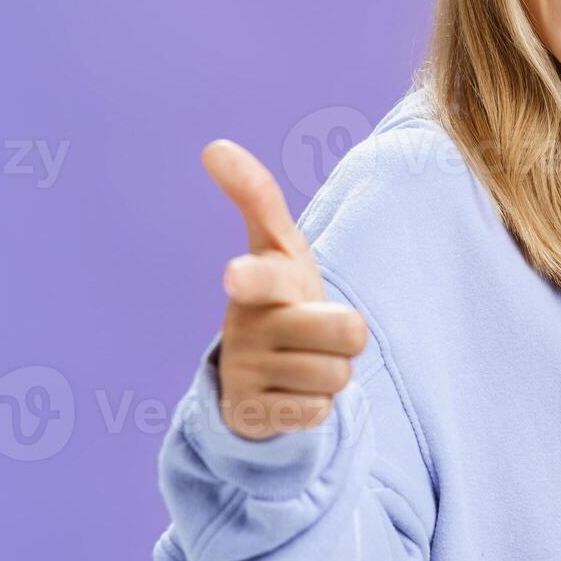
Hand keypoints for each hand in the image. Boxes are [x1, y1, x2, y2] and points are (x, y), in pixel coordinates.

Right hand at [201, 140, 369, 440]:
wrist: (258, 375)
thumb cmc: (281, 299)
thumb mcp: (279, 250)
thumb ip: (256, 198)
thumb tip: (212, 146)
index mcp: (258, 280)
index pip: (264, 272)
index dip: (254, 276)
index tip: (235, 277)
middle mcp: (245, 323)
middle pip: (347, 331)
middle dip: (347, 335)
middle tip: (323, 331)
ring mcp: (245, 370)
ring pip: (335, 375)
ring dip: (332, 372)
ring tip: (305, 362)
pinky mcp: (250, 414)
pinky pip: (315, 412)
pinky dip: (314, 407)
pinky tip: (290, 396)